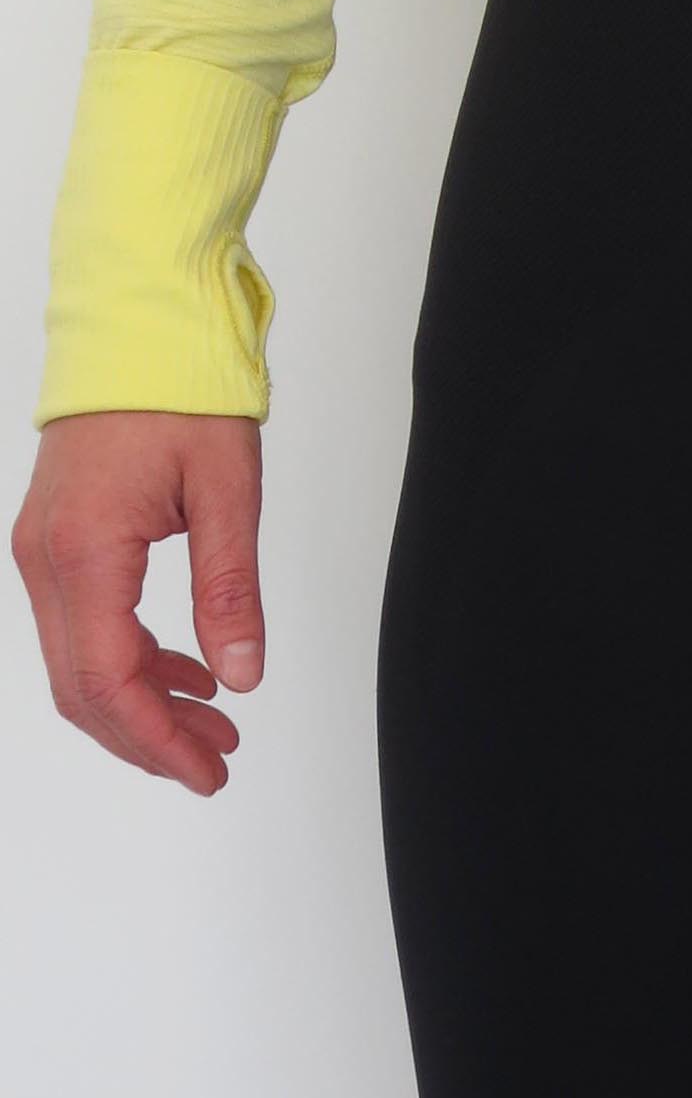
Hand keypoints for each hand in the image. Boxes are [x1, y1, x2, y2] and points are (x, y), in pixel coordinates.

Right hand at [12, 410, 265, 794]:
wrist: (138, 327)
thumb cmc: (179, 391)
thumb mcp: (226, 492)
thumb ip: (230, 590)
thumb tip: (242, 676)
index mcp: (85, 553)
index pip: (108, 681)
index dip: (157, 740)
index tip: (208, 770)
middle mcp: (46, 560)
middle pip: (83, 688)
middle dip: (149, 738)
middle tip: (216, 761)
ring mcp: (43, 551)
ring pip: (77, 664)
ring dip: (141, 704)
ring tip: (214, 724)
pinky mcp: (56, 541)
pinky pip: (81, 626)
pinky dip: (129, 661)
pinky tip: (186, 671)